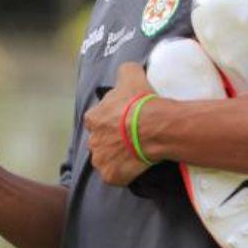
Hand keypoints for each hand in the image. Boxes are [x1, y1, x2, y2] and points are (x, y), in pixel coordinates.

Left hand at [83, 62, 155, 185]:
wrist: (155, 127)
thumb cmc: (141, 100)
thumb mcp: (131, 73)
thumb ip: (124, 71)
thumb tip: (125, 71)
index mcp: (93, 118)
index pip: (96, 119)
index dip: (110, 119)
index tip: (123, 119)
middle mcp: (92, 141)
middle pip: (100, 140)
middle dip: (111, 138)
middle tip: (130, 136)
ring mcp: (101, 160)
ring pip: (106, 159)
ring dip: (116, 156)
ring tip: (134, 152)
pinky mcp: (111, 176)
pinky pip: (116, 175)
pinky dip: (123, 172)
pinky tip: (136, 165)